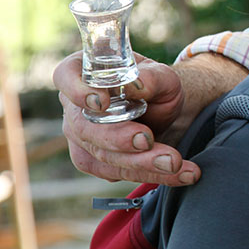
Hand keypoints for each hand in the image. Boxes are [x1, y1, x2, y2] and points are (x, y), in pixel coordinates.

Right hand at [53, 51, 196, 185]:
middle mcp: (76, 108)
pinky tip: (183, 173)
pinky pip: (119, 173)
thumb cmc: (156, 85)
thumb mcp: (163, 76)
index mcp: (83, 73)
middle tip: (147, 140)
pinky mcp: (97, 162)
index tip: (101, 102)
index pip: (66, 76)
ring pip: (103, 157)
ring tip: (175, 162)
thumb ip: (152, 78)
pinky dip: (153, 174)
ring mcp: (83, 138)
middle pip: (85, 128)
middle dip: (118, 138)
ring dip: (142, 163)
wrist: (164, 109)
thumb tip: (138, 85)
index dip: (77, 90)